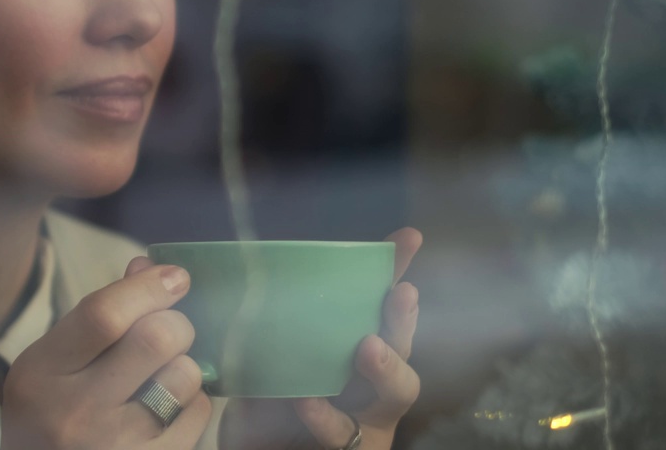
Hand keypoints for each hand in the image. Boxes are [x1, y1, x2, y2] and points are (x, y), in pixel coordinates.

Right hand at [1, 260, 212, 449]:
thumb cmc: (51, 411)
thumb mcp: (53, 362)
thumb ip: (98, 314)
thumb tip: (151, 268)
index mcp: (42, 373)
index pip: (104, 314)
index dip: (148, 287)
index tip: (174, 277)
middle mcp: (74, 412)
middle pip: (155, 339)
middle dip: (175, 323)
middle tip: (170, 330)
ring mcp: (114, 446)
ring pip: (184, 376)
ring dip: (184, 365)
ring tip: (163, 375)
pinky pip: (198, 414)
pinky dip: (191, 400)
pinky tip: (168, 407)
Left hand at [219, 228, 422, 449]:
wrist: (256, 449)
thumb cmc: (270, 400)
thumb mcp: (273, 352)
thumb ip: (277, 320)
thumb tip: (262, 264)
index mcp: (360, 351)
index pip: (383, 305)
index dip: (397, 271)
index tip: (408, 237)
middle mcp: (373, 384)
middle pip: (401, 345)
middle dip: (403, 321)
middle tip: (401, 293)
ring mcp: (367, 421)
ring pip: (395, 394)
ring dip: (386, 368)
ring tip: (368, 346)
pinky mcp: (348, 448)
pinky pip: (342, 434)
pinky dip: (325, 417)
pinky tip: (306, 400)